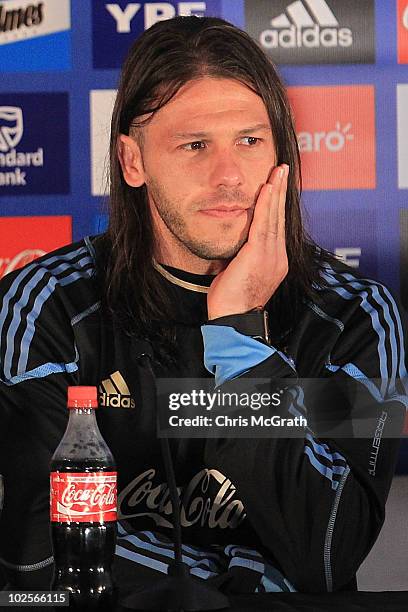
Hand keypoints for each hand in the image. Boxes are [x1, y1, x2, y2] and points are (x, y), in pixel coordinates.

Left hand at [207, 164, 288, 319]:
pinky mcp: (259, 255)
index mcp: (275, 261)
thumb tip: (232, 242)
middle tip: (283, 169)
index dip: (277, 205)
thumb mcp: (237, 272)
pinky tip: (267, 188)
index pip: (277, 226)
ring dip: (276, 191)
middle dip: (281, 191)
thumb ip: (239, 254)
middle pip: (280, 217)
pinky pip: (263, 225)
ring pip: (274, 217)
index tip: (278, 186)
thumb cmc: (231, 300)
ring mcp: (271, 256)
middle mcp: (277, 257)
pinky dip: (265, 205)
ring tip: (278, 171)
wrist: (233, 319)